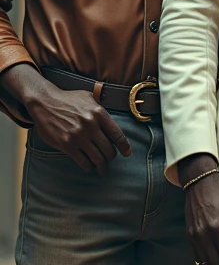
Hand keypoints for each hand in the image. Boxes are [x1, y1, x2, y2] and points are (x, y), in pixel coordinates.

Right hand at [1, 64, 130, 173]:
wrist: (45, 102)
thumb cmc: (68, 99)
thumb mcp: (89, 97)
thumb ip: (101, 108)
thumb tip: (112, 120)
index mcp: (99, 113)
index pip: (117, 134)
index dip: (124, 147)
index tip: (127, 153)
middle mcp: (91, 125)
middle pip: (108, 149)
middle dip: (111, 157)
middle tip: (109, 159)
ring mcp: (78, 136)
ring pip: (97, 158)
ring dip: (101, 165)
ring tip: (101, 167)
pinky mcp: (66, 144)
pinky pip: (82, 161)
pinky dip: (88, 166)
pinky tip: (89, 166)